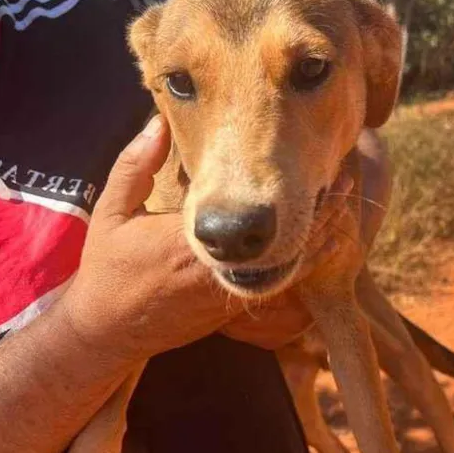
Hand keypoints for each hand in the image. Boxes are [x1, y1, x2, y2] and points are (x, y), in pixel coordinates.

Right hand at [62, 116, 356, 359]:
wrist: (107, 330)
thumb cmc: (108, 268)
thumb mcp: (113, 211)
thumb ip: (136, 165)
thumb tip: (161, 121)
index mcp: (189, 245)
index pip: (256, 223)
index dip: (297, 201)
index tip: (321, 171)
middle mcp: (217, 273)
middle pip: (285, 248)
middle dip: (320, 217)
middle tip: (346, 184)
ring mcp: (226, 295)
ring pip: (286, 271)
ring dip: (317, 241)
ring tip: (343, 209)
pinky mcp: (229, 311)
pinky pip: (275, 287)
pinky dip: (301, 265)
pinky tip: (320, 244)